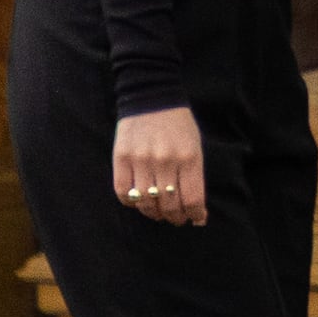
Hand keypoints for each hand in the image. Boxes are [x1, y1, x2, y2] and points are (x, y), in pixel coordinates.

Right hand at [111, 105, 209, 227]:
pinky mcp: (121, 158)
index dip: (194, 215)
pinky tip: (139, 201)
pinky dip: (131, 203)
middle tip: (177, 219)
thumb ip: (194, 176)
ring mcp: (141, 160)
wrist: (151, 98)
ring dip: (154, 214)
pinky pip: (123, 192)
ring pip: (146, 202)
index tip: (196, 219)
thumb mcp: (195, 146)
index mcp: (189, 158)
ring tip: (159, 213)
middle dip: (175, 217)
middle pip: (169, 205)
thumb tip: (196, 208)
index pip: (192, 199)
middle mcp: (165, 161)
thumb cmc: (178, 125)